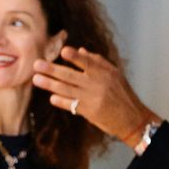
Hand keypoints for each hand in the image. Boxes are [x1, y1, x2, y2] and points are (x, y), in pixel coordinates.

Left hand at [32, 47, 156, 146]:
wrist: (131, 118)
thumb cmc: (122, 93)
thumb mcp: (115, 74)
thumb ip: (97, 61)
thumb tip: (80, 50)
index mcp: (104, 73)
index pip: (88, 62)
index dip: (75, 57)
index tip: (62, 51)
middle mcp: (97, 85)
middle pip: (71, 76)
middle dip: (52, 70)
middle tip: (37, 64)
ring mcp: (92, 99)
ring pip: (67, 89)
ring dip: (50, 84)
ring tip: (36, 79)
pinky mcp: (89, 112)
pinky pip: (71, 105)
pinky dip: (61, 101)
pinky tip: (52, 97)